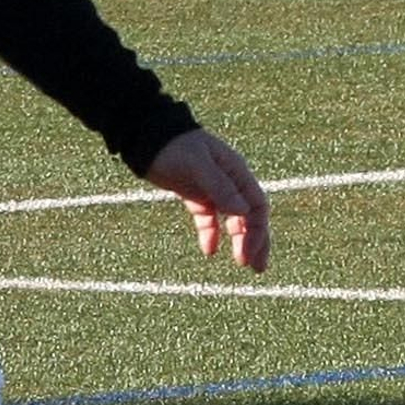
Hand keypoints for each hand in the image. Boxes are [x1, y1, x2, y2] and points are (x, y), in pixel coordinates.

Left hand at [144, 128, 270, 271]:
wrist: (147, 136)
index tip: (249, 253)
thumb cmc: (174, 146)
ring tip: (242, 263)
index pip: (256, 206)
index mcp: (236, 172)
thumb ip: (220, 187)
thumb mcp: (197, 165)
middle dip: (255, 241)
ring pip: (233, 219)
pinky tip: (209, 251)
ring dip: (239, 240)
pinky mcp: (195, 194)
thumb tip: (243, 211)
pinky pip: (209, 218)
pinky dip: (211, 234)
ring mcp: (213, 188)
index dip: (258, 231)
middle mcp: (229, 181)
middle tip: (256, 268)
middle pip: (250, 215)